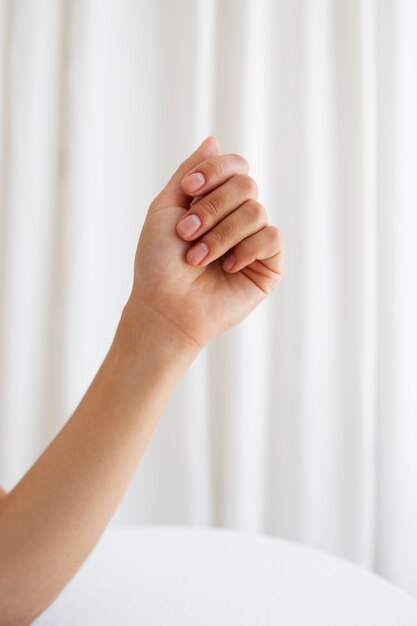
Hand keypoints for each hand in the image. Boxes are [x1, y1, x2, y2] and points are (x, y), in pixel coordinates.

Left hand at [128, 136, 283, 350]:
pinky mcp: (268, 265)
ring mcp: (254, 241)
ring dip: (221, 234)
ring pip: (256, 211)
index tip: (187, 191)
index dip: (214, 173)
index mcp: (215, 202)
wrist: (165, 307)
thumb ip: (189, 173)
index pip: (235, 166)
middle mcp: (237, 218)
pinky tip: (228, 267)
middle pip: (246, 184)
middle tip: (186, 233)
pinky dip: (246, 249)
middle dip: (212, 208)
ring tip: (197, 259)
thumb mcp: (165, 208)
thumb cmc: (158, 263)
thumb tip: (214, 140)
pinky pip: (271, 238)